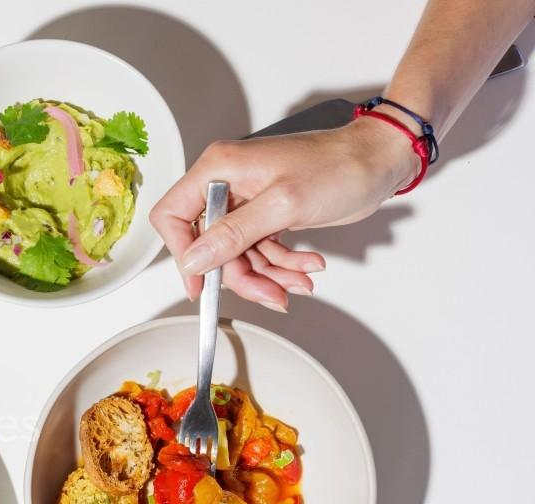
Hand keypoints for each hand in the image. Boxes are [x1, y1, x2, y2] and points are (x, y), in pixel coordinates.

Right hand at [149, 117, 421, 310]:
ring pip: (237, 254)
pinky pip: (260, 251)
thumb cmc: (338, 166)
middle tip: (269, 294)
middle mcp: (227, 184)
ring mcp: (247, 201)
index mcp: (219, 169)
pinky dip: (281, 265)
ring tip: (298, 282)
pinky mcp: (267, 215)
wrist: (379, 161)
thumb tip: (194, 259)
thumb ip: (233, 234)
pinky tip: (306, 268)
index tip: (201, 284)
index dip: (182, 253)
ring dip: (267, 275)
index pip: (173, 215)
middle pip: (209, 245)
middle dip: (240, 274)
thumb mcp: (282, 204)